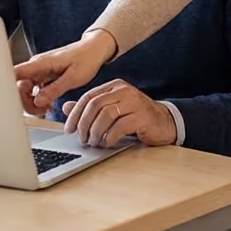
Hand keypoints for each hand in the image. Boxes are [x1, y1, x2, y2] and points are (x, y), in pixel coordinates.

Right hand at [13, 30, 116, 113]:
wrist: (95, 49)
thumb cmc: (87, 58)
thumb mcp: (73, 77)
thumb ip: (54, 89)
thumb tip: (37, 101)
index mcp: (40, 63)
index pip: (14, 74)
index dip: (8, 88)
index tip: (14, 102)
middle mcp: (36, 66)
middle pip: (17, 86)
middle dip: (25, 102)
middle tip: (41, 111)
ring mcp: (39, 70)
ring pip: (24, 90)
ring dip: (32, 102)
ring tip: (47, 108)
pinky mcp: (43, 75)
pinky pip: (33, 89)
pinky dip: (38, 99)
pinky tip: (48, 104)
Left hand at [62, 79, 176, 147]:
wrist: (164, 122)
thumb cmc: (136, 117)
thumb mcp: (112, 110)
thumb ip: (91, 108)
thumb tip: (66, 107)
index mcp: (115, 87)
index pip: (89, 97)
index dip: (75, 114)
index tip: (69, 129)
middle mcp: (124, 91)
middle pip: (95, 105)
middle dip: (84, 124)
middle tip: (81, 138)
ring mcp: (134, 102)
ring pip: (106, 115)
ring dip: (96, 132)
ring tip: (94, 143)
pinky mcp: (142, 116)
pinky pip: (119, 127)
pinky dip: (109, 137)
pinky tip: (107, 143)